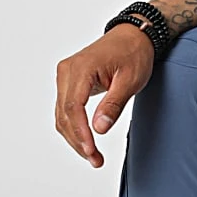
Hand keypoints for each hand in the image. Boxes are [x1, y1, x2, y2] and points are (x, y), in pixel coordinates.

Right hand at [55, 25, 154, 167]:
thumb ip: (114, 104)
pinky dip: (74, 127)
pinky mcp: (70, 81)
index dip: (80, 133)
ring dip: (75, 138)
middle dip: (78, 141)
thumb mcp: (130, 80)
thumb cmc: (134, 54)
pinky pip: (66, 109)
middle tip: (96, 161)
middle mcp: (67, 72)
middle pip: (64, 114)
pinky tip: (86, 142)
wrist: (133, 36)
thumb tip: (99, 128)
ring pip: (62, 115)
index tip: (91, 151)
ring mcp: (65, 76)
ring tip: (93, 157)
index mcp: (80, 69)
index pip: (73, 107)